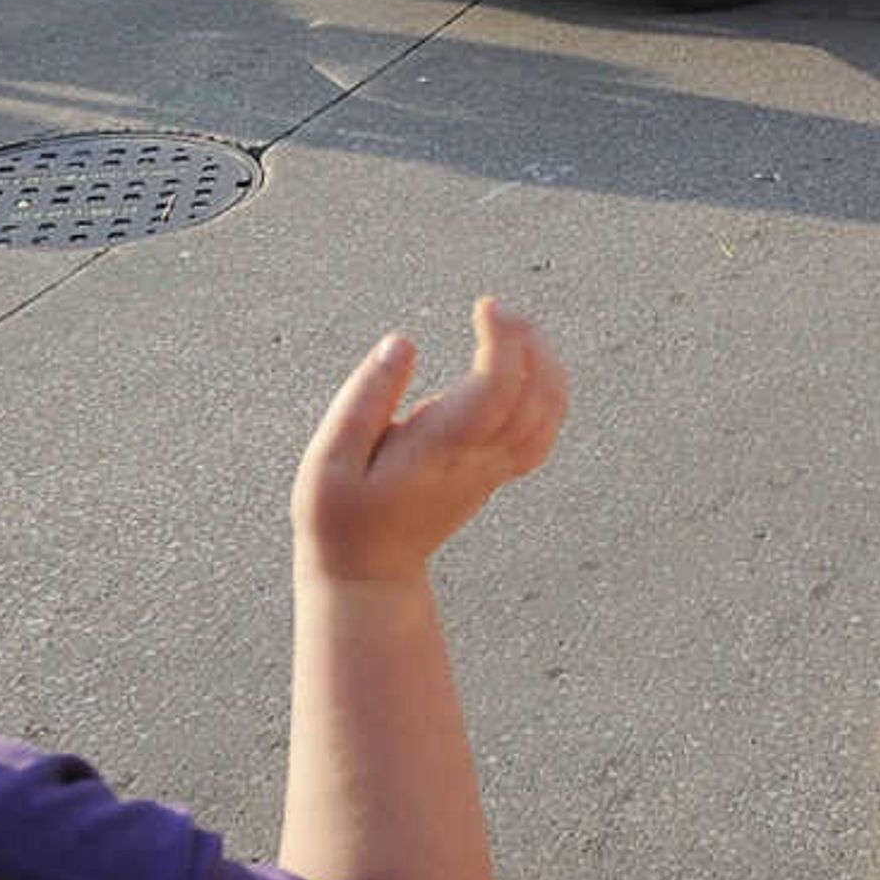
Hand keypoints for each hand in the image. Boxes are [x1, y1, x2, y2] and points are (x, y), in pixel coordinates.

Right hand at [292, 297, 567, 588]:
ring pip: (549, 413)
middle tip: (497, 308)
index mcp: (438, 450)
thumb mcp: (329, 460)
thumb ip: (365, 399)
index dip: (503, 342)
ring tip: (514, 325)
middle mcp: (477, 458)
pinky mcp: (495, 472)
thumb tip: (402, 342)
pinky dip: (549, 390)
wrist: (368, 575)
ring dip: (545, 361)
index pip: (496, 390)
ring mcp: (493, 468)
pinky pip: (544, 429)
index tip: (485, 305)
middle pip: (536, 396)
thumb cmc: (340, 516)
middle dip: (530, 341)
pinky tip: (528, 364)